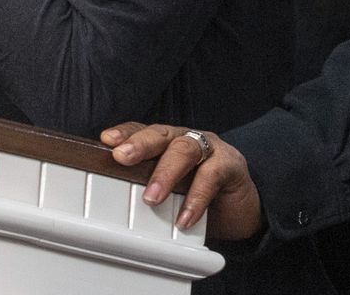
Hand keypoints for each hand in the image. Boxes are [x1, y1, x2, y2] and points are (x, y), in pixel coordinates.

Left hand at [102, 122, 265, 241]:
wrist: (242, 209)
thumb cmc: (200, 196)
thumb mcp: (170, 193)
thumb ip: (149, 188)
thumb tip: (116, 202)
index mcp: (167, 142)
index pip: (143, 131)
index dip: (126, 133)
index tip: (106, 140)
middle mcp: (186, 139)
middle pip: (160, 134)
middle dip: (139, 144)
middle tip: (121, 157)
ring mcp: (209, 148)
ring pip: (184, 150)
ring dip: (165, 173)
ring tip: (151, 198)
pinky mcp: (231, 164)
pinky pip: (212, 174)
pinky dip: (197, 198)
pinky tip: (185, 217)